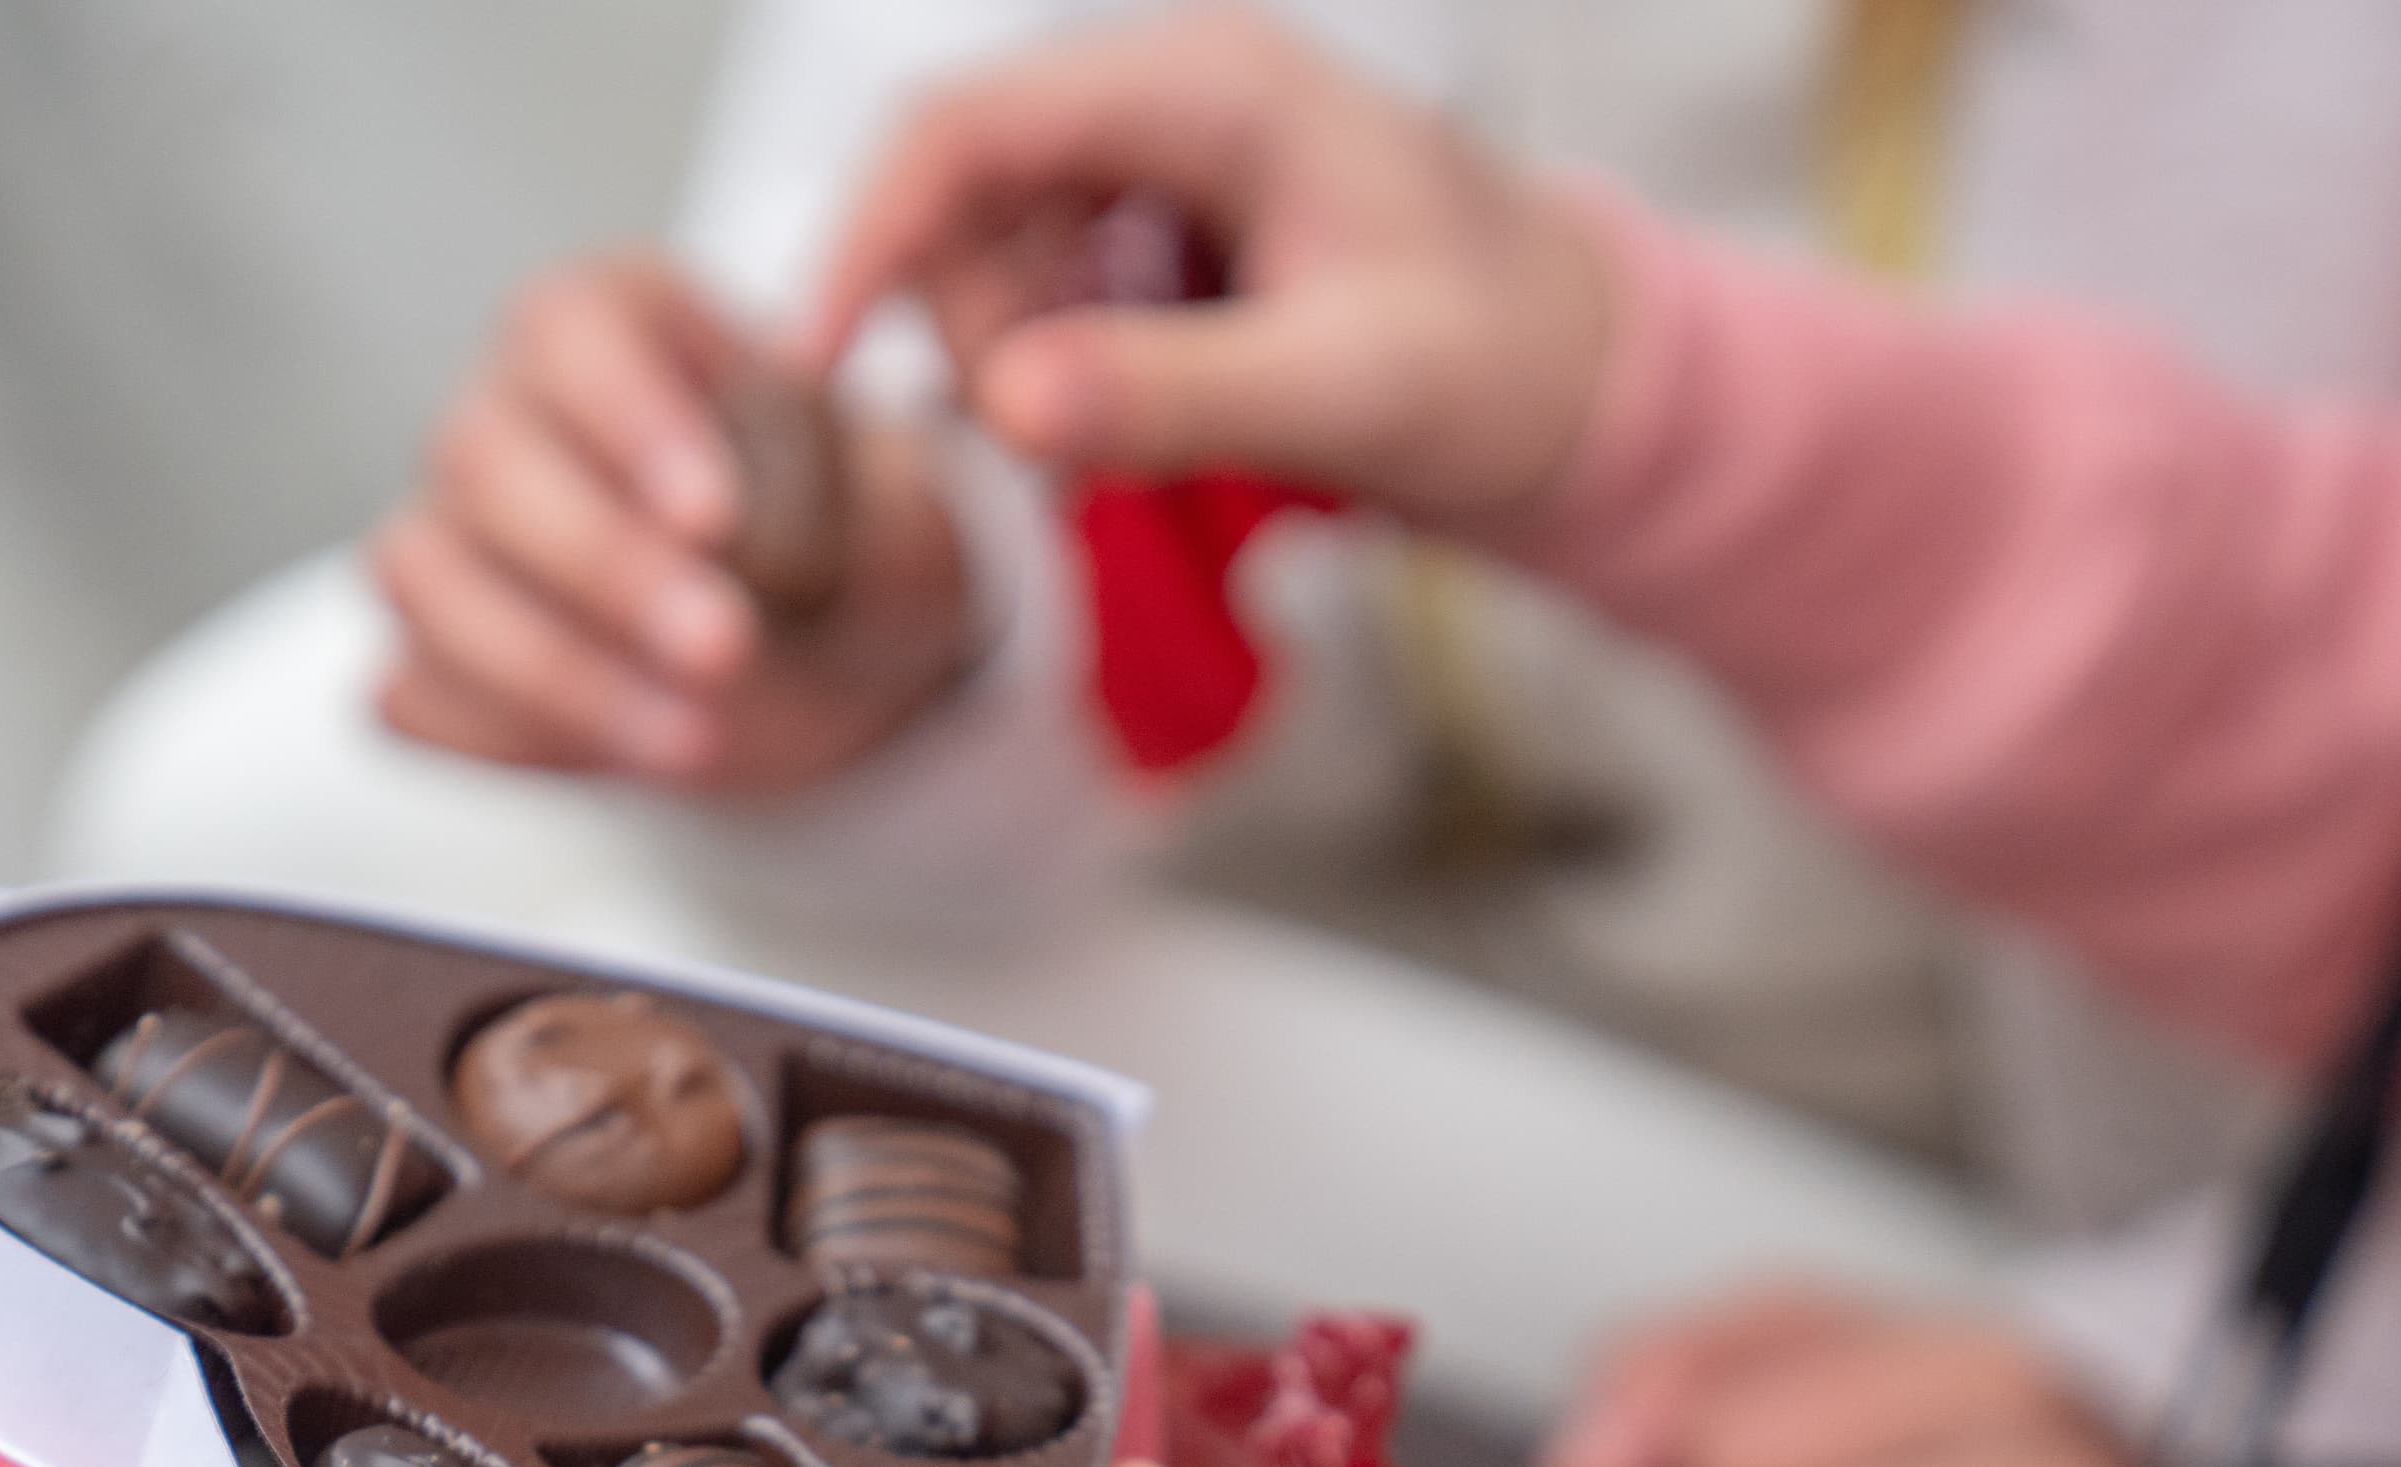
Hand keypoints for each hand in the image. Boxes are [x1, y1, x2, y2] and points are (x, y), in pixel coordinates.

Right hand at [370, 253, 972, 791]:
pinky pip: (413, 693)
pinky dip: (502, 735)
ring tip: (698, 736)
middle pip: (482, 454)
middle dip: (602, 565)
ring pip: (422, 575)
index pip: (567, 324)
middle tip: (724, 647)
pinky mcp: (435, 655)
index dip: (626, 417)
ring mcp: (454, 534)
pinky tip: (624, 760)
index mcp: (619, 321)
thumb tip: (731, 542)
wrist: (837, 659)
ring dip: (553, 668)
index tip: (714, 517)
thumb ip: (836, 507)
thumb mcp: (896, 513)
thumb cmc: (857, 548)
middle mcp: (510, 411)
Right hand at [807, 4, 1611, 521]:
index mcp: (1210, 82)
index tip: (816, 362)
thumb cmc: (1503, 365)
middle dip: (971, 331)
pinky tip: (1136, 424)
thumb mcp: (1349, 390)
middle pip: (957, 194)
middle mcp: (1168, 93)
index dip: (866, 237)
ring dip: (1016, 366)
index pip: (963, 125)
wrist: (1585, 382)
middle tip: (1065, 450)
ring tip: (1133, 445)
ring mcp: (1157, 156)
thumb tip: (1003, 406)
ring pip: (985, 254)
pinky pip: (1037, 291)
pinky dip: (1053, 373)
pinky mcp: (1156, 224)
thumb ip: (1173, 394)